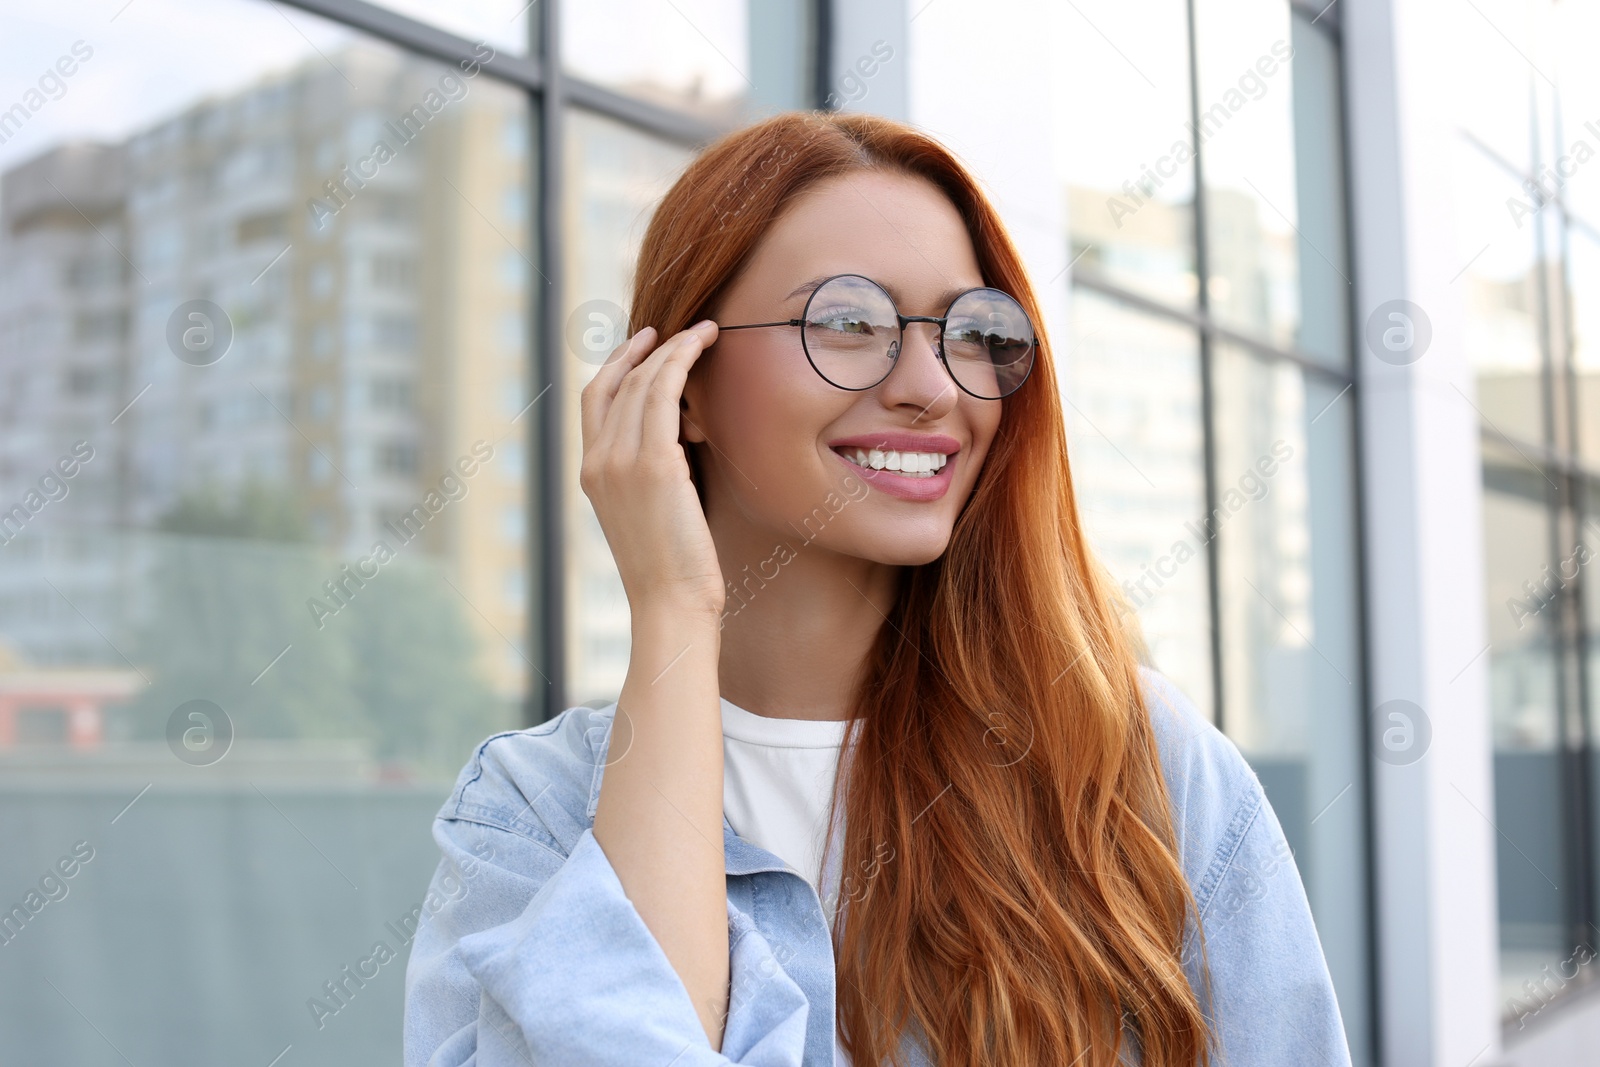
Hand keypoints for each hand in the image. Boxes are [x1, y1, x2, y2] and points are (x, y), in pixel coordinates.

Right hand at [579, 321, 725, 618]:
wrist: (671, 605)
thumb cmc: (673, 570)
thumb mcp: (648, 514)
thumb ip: (650, 475)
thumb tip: (680, 441)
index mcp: (590, 473)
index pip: (595, 399)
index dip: (617, 362)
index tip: (646, 341)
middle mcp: (598, 461)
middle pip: (618, 382)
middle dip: (651, 348)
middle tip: (684, 328)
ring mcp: (621, 461)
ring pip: (643, 380)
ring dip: (675, 347)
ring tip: (706, 331)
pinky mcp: (654, 463)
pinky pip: (664, 392)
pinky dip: (682, 359)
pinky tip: (703, 344)